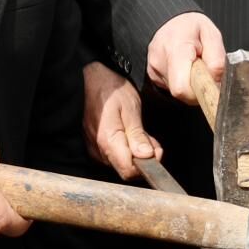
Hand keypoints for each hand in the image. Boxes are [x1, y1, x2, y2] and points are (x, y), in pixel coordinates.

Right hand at [83, 61, 162, 178]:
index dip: (145, 165)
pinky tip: (131, 135)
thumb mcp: (130, 108)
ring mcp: (94, 148)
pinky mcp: (94, 145)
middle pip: (125, 168)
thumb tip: (147, 156)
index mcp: (107, 140)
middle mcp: (98, 149)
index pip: (128, 170)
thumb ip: (137, 134)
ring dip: (135, 153)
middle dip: (142, 159)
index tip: (156, 153)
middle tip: (152, 141)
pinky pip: (112, 156)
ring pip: (120, 163)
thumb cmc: (112, 89)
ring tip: (142, 134)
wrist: (92, 77)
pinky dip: (125, 149)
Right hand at [146, 12, 225, 105]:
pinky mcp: (152, 74)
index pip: (182, 88)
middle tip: (203, 73)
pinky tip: (184, 67)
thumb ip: (217, 60)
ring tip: (193, 65)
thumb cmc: (192, 26)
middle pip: (180, 92)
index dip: (199, 93)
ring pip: (176, 91)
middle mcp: (160, 60)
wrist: (172, 20)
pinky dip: (182, 81)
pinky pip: (170, 87)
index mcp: (176, 48)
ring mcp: (153, 68)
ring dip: (189, 84)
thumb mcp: (212, 35)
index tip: (210, 84)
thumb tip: (215, 83)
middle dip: (196, 89)